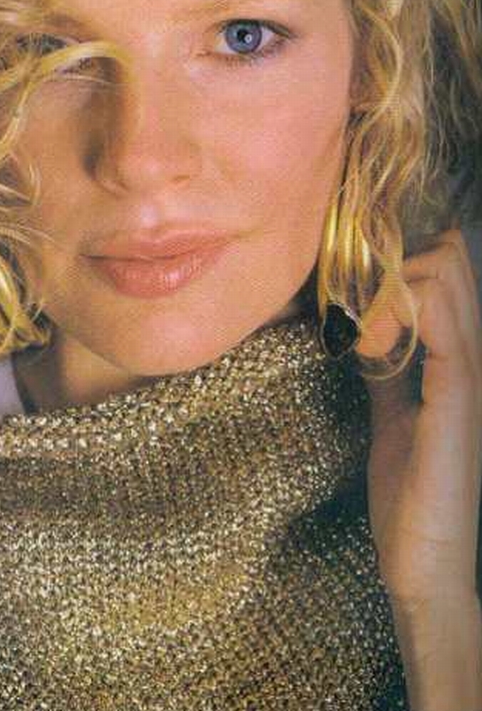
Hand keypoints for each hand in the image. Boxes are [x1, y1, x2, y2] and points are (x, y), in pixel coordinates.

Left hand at [359, 228, 481, 611]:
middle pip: (447, 259)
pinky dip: (396, 315)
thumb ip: (386, 368)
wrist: (428, 566)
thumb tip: (362, 328)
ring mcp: (470, 374)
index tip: (353, 282)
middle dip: (390, 260)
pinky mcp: (458, 397)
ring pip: (444, 277)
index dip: (401, 254)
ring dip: (388, 285)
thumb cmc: (412, 496)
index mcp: (457, 357)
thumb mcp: (391, 413)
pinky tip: (367, 342)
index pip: (445, 268)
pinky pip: (440, 328)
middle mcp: (472, 356)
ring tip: (357, 328)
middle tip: (350, 302)